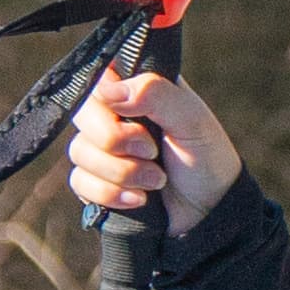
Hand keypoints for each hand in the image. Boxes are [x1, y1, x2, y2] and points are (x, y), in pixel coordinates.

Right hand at [64, 66, 243, 239]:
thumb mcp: (191, 119)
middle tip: (152, 151)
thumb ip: (154, 93)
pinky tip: (139, 200)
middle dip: (116, 140)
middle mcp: (114, 115)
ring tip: (157, 181)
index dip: (106, 97)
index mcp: (136, 89)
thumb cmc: (207, 158)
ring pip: (79, 152)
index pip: (98, 76)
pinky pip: (79, 182)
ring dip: (122, 172)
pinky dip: (111, 194)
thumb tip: (106, 90)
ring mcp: (102, 150)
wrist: (209, 212)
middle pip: (81, 114)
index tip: (129, 113)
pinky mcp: (96, 181)